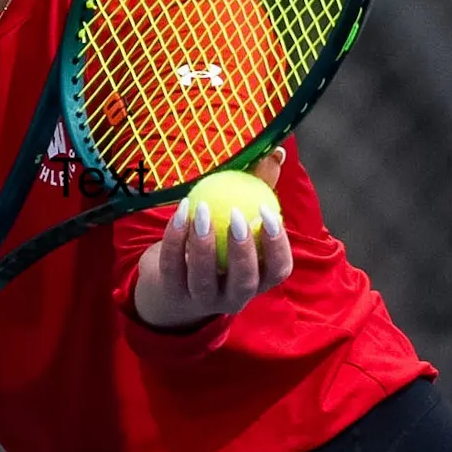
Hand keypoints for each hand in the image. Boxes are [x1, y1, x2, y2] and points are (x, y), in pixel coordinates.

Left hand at [131, 147, 292, 330]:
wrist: (174, 277)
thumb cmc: (218, 239)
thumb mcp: (238, 217)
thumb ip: (258, 186)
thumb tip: (277, 152)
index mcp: (258, 280)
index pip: (278, 271)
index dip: (277, 246)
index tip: (267, 213)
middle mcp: (234, 297)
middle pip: (244, 280)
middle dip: (242, 250)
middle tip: (236, 215)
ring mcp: (202, 300)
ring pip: (204, 278)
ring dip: (203, 243)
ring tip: (201, 208)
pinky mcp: (173, 292)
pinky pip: (173, 265)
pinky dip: (175, 238)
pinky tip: (181, 210)